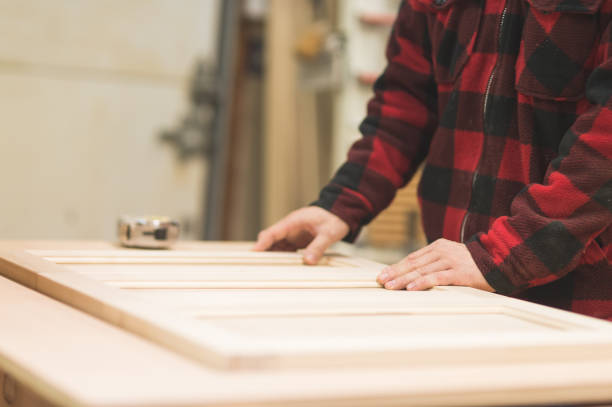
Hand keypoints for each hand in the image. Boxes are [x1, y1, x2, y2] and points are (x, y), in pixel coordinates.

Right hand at [253, 207, 349, 264]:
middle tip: (256, 267)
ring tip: (266, 271)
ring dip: (272, 257)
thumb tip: (308, 261)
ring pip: (276, 247)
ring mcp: (291, 235)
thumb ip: (318, 246)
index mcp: (293, 221)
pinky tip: (281, 269)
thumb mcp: (329, 233)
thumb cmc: (333, 219)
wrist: (338, 214)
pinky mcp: (296, 242)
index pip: (273, 233)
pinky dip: (282, 259)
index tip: (254, 253)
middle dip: (263, 253)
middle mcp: (289, 228)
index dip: (262, 243)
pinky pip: (285, 251)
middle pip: (270, 240)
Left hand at [376, 238, 493, 291]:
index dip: (396, 267)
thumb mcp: (451, 258)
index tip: (383, 274)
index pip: (412, 258)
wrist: (501, 260)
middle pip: (413, 264)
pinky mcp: (460, 273)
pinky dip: (422, 283)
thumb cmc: (474, 264)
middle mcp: (442, 252)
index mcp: (438, 247)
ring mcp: (450, 261)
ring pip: (421, 271)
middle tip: (380, 281)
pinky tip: (410, 289)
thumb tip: (414, 275)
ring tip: (390, 286)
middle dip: (395, 273)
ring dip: (403, 280)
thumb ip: (435, 263)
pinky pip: (437, 278)